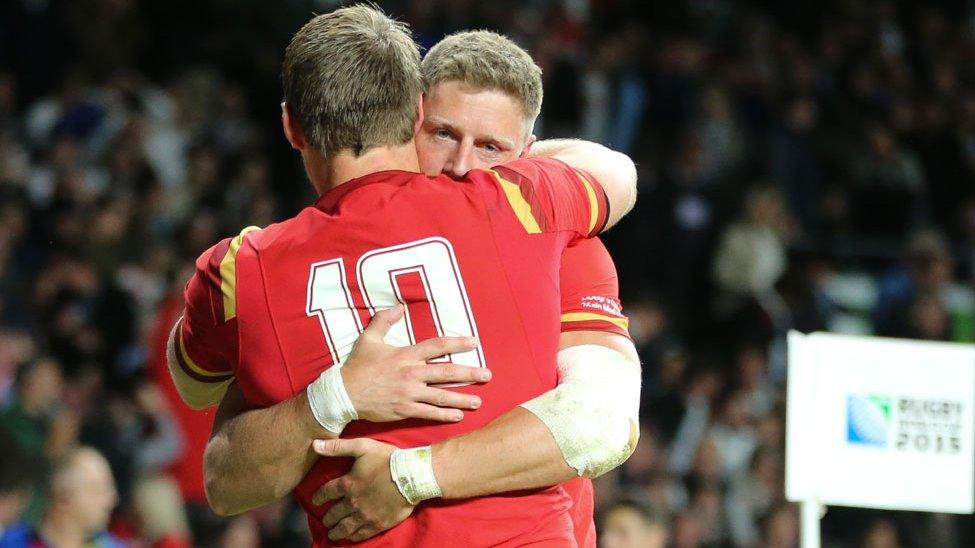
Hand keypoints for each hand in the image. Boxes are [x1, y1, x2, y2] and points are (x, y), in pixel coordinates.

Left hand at [312, 438, 412, 541]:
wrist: (412, 475)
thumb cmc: (387, 459)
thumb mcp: (362, 447)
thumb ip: (338, 447)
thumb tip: (315, 445)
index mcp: (348, 484)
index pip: (326, 492)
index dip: (319, 497)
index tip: (315, 500)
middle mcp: (353, 502)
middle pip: (334, 513)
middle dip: (328, 518)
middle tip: (325, 520)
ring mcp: (365, 515)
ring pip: (345, 527)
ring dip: (336, 531)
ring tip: (332, 533)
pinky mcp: (378, 524)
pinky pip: (361, 534)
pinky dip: (352, 536)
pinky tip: (349, 537)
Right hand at [341, 305, 491, 422]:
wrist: (343, 394)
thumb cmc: (356, 366)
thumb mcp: (368, 339)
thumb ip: (384, 320)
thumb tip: (398, 306)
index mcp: (406, 355)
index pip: (437, 346)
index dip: (457, 343)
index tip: (474, 342)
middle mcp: (411, 374)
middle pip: (446, 373)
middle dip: (469, 373)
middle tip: (487, 375)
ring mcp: (409, 393)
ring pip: (441, 395)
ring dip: (462, 399)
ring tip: (478, 401)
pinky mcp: (404, 410)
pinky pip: (428, 413)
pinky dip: (444, 415)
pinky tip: (458, 416)